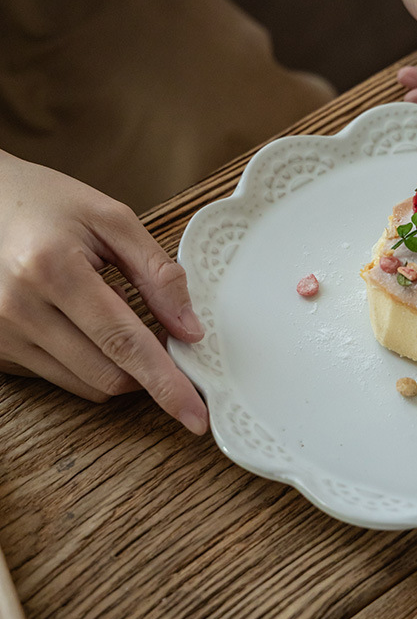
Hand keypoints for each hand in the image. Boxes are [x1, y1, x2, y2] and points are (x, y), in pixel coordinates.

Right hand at [0, 152, 207, 433]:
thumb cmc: (43, 203)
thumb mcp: (110, 219)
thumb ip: (157, 273)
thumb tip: (190, 329)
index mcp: (52, 270)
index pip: (124, 343)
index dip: (166, 383)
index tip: (195, 416)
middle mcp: (18, 309)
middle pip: (107, 376)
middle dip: (147, 372)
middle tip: (163, 339)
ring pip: (83, 385)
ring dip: (117, 367)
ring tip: (114, 319)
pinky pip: (56, 377)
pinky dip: (85, 362)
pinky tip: (80, 324)